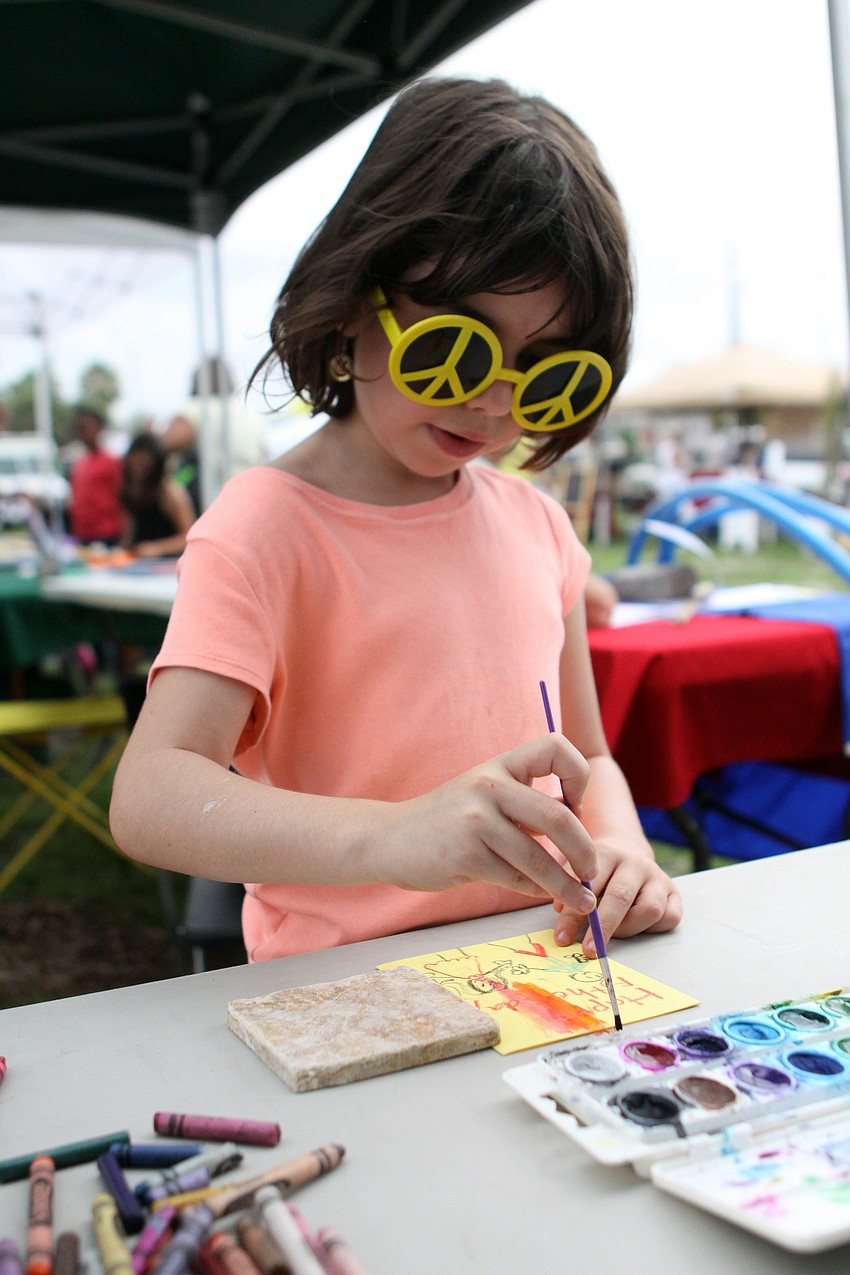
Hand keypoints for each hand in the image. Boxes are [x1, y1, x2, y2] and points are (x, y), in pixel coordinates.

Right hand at [370, 734, 599, 914]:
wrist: (388, 839)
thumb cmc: (446, 821)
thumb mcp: (484, 796)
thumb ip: (523, 805)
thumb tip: (576, 829)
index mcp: (499, 765)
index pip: (555, 747)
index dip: (578, 774)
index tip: (576, 805)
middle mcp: (489, 785)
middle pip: (559, 816)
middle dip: (585, 850)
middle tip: (591, 870)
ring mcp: (476, 820)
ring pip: (540, 859)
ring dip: (567, 885)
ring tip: (582, 901)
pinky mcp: (466, 855)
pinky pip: (516, 878)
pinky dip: (535, 891)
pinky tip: (541, 896)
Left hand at [552, 836, 681, 953]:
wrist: (626, 853)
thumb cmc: (598, 872)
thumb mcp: (578, 874)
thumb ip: (568, 895)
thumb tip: (563, 929)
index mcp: (607, 853)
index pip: (591, 884)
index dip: (574, 913)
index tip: (562, 937)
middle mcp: (635, 863)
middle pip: (620, 897)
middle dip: (602, 928)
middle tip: (588, 950)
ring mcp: (657, 877)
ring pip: (649, 910)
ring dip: (628, 928)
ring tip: (613, 933)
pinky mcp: (674, 893)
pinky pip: (669, 918)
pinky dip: (652, 929)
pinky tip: (635, 927)